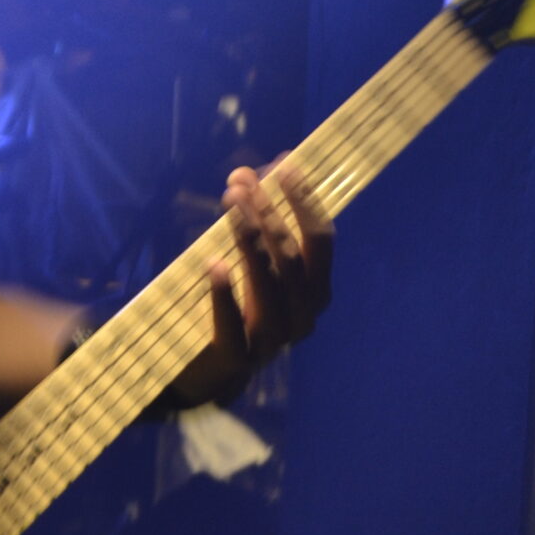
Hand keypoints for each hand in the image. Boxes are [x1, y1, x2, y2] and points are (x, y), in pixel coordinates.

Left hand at [166, 163, 331, 410]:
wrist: (213, 368)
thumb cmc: (239, 304)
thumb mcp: (252, 262)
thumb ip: (254, 223)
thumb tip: (247, 173)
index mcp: (317, 290)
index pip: (321, 241)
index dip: (304, 202)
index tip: (284, 166)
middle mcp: (304, 316)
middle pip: (293, 259)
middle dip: (269, 216)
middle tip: (240, 186)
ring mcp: (275, 341)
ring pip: (269, 286)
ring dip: (250, 241)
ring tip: (230, 208)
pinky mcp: (240, 359)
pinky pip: (234, 326)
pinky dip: (224, 294)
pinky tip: (213, 264)